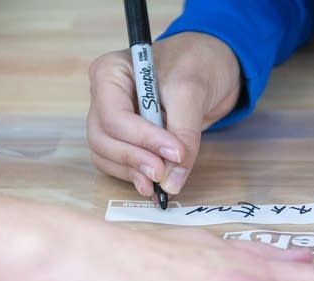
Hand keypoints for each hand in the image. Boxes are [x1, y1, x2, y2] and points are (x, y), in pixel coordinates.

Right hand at [87, 32, 240, 196]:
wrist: (210, 65)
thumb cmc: (197, 62)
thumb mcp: (192, 92)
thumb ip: (183, 135)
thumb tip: (172, 181)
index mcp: (110, 73)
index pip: (114, 116)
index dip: (143, 140)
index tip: (175, 153)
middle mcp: (103, 96)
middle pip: (103, 139)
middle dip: (133, 159)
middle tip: (163, 175)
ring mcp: (111, 118)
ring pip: (105, 156)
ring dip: (132, 172)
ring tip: (160, 184)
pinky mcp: (124, 137)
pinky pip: (118, 163)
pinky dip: (135, 175)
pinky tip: (156, 184)